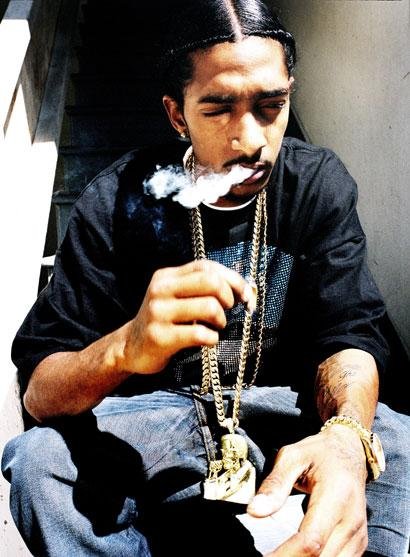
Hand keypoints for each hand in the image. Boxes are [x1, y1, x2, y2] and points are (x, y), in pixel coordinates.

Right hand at [120, 260, 251, 373]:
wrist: (130, 347)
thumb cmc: (163, 321)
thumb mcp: (174, 296)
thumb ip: (200, 287)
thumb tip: (243, 288)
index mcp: (167, 276)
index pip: (206, 266)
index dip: (232, 278)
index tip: (245, 293)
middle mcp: (161, 290)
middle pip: (210, 282)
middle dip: (228, 296)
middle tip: (227, 310)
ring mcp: (158, 313)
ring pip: (209, 307)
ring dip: (221, 319)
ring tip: (216, 326)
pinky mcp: (160, 337)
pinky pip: (199, 333)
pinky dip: (212, 338)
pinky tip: (208, 340)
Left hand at [247, 425, 368, 555]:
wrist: (350, 451)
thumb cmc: (319, 452)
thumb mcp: (292, 457)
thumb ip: (275, 484)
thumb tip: (255, 511)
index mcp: (336, 495)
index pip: (311, 540)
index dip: (285, 555)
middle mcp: (352, 520)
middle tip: (267, 555)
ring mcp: (358, 534)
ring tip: (279, 554)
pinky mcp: (358, 543)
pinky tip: (296, 555)